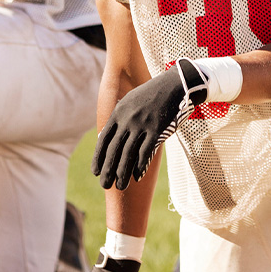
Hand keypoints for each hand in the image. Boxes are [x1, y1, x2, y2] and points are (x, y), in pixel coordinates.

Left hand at [93, 59, 207, 188]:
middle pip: (114, 150)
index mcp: (118, 112)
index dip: (98, 157)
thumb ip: (117, 118)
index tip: (95, 172)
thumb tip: (103, 136)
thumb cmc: (151, 95)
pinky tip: (137, 176)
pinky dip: (140, 166)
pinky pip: (145, 153)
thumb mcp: (130, 101)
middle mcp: (127, 119)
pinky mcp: (156, 130)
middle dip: (108, 170)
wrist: (174, 84)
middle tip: (105, 185)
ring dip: (123, 173)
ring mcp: (142, 125)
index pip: (103, 140)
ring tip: (121, 187)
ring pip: (128, 155)